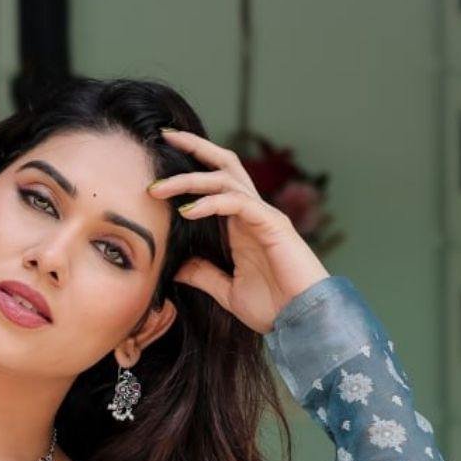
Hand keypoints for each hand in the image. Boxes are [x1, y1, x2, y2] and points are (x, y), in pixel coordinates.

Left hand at [148, 126, 330, 334]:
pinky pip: (238, 203)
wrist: (301, 321)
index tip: (161, 161)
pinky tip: (188, 212)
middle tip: (162, 140)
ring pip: (225, 180)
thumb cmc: (272, 307)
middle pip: (223, 165)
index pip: (216, 182)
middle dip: (193, 148)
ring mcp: (263, 216)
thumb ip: (204, 275)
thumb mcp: (227, 291)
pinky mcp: (272, 224)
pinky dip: (211, 203)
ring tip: (159, 189)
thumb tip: (176, 267)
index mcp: (241, 225)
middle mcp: (252, 213)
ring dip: (190, 180)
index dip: (191, 166)